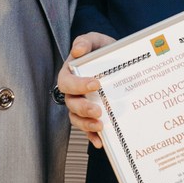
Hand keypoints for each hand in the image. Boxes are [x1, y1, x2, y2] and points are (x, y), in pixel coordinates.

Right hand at [58, 33, 114, 147]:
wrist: (117, 63)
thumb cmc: (102, 51)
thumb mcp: (96, 41)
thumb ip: (86, 41)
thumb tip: (77, 50)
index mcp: (70, 74)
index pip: (67, 82)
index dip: (78, 84)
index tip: (96, 83)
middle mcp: (72, 92)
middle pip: (71, 103)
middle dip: (83, 108)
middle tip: (98, 110)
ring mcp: (81, 105)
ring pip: (76, 118)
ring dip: (86, 124)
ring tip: (100, 126)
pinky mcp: (90, 116)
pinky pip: (87, 129)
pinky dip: (92, 136)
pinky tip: (100, 141)